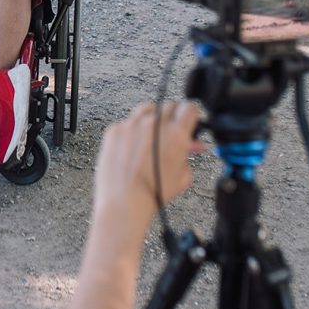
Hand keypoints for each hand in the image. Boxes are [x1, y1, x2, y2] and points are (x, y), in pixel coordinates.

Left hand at [94, 100, 202, 219]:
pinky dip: (132, 131)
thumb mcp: (183, 176)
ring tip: (152, 138)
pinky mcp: (115, 129)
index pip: (189, 108)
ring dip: (152, 119)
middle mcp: (154, 124)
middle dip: (173, 117)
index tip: (189, 120)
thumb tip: (192, 144)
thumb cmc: (154, 193)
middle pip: (168, 106)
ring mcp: (132, 124)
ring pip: (147, 110)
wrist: (124, 201)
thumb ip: (188, 154)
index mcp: (176, 133)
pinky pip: (127, 122)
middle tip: (171, 132)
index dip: (191, 114)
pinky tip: (132, 147)